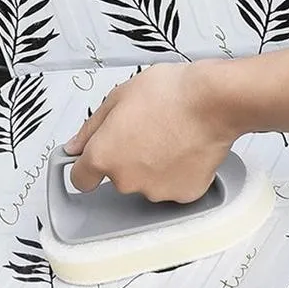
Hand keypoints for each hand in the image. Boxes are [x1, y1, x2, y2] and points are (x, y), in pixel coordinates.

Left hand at [63, 62, 235, 202]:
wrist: (212, 101)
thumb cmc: (168, 93)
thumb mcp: (118, 97)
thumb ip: (91, 128)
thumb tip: (75, 146)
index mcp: (104, 156)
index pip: (81, 178)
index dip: (87, 166)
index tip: (95, 157)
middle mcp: (126, 180)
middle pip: (117, 177)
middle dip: (126, 157)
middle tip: (145, 129)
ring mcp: (156, 191)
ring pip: (146, 182)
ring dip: (152, 165)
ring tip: (169, 135)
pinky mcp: (184, 194)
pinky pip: (173, 186)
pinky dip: (177, 172)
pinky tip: (185, 147)